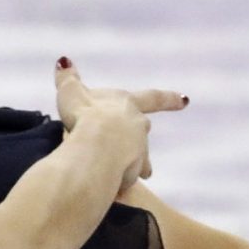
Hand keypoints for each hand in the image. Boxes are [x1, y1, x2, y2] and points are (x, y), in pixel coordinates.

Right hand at [54, 57, 187, 189]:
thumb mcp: (71, 92)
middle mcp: (137, 126)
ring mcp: (137, 149)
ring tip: (128, 177)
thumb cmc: (83, 115)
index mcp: (127, 104)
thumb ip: (67, 77)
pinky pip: (127, 177)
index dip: (168, 98)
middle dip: (138, 139)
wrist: (95, 144)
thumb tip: (62, 61)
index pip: (152, 98)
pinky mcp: (130, 171)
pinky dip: (122, 180)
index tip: (186, 100)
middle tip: (139, 138)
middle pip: (142, 131)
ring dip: (134, 164)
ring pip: (139, 157)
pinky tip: (114, 188)